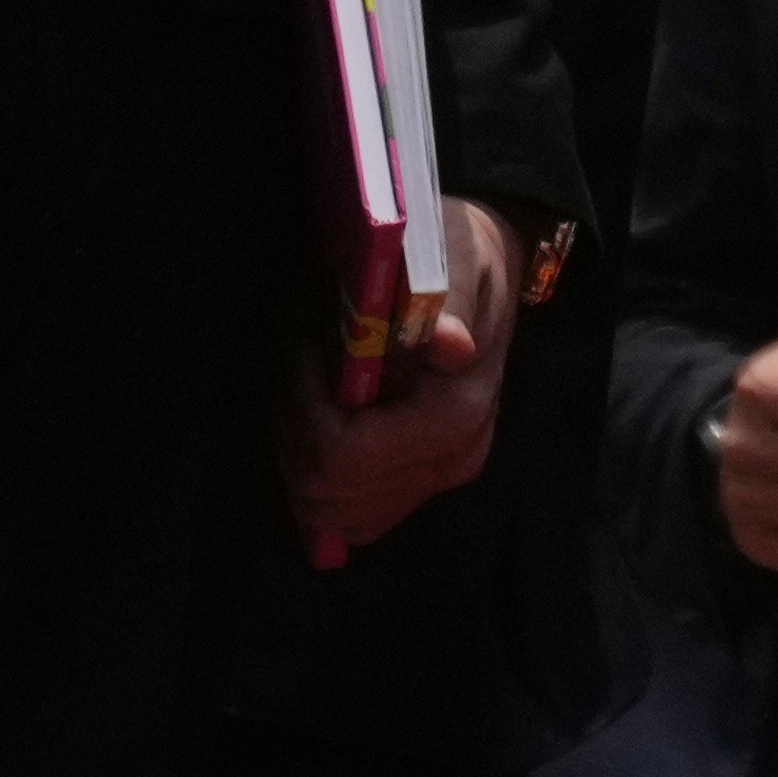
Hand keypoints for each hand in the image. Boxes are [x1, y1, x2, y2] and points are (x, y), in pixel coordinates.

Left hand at [285, 201, 528, 570]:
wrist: (483, 275)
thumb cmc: (454, 259)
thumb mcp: (451, 260)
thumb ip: (448, 303)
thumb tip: (451, 344)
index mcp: (456, 416)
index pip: (342, 456)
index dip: (304, 407)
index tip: (309, 347)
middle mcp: (449, 463)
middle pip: (323, 493)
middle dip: (293, 427)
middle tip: (304, 362)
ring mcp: (431, 482)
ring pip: (321, 512)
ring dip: (297, 449)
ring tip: (312, 385)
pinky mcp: (413, 487)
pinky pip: (340, 517)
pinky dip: (315, 473)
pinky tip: (322, 420)